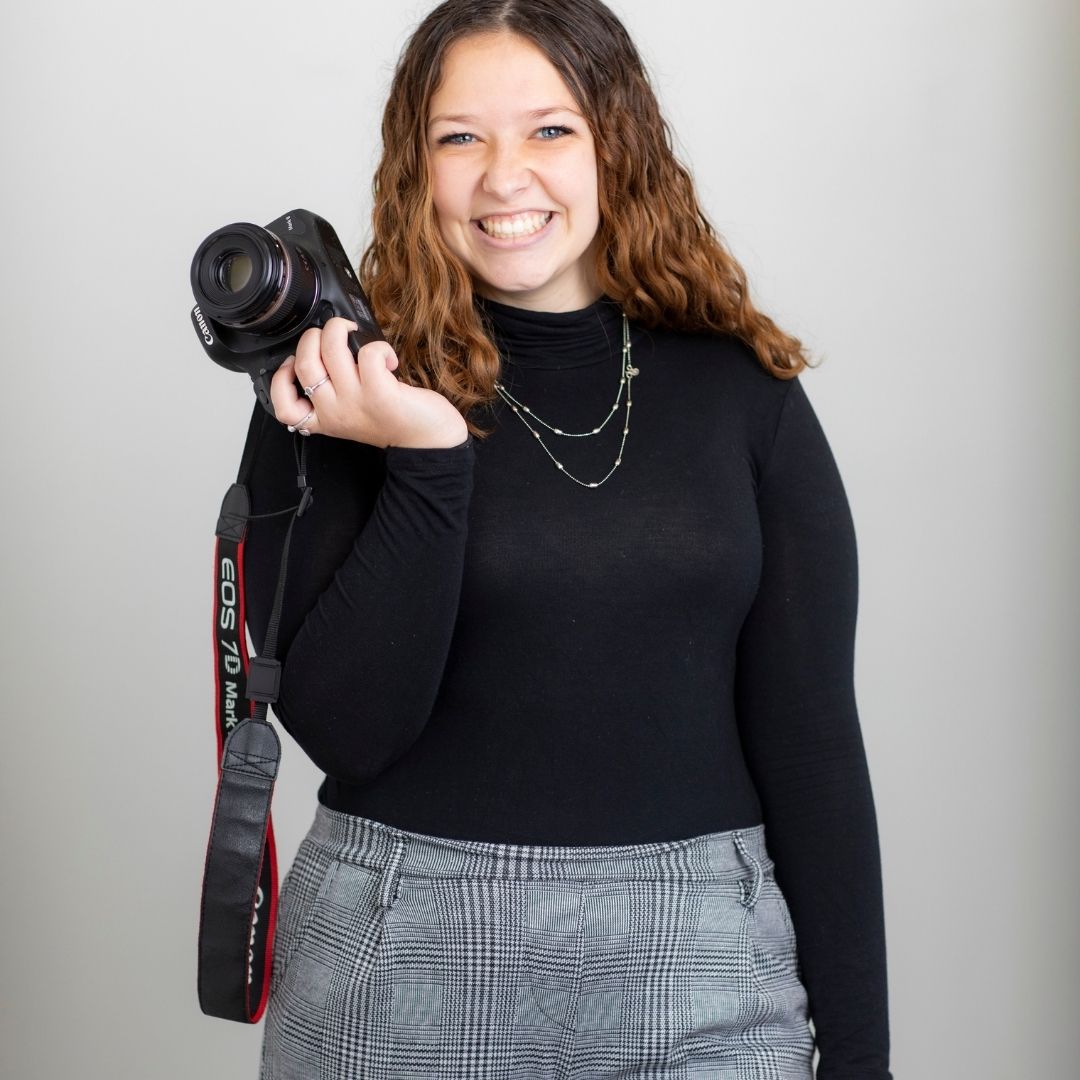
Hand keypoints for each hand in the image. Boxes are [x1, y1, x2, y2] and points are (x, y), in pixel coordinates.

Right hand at [269, 317, 468, 448]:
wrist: (428, 443)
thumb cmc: (394, 421)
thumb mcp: (353, 413)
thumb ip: (334, 392)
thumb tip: (323, 351)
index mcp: (325, 418)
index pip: (283, 407)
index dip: (280, 379)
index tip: (294, 364)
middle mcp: (335, 412)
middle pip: (304, 363)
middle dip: (315, 336)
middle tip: (334, 336)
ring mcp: (356, 402)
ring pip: (332, 349)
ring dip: (342, 329)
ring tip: (357, 334)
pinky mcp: (380, 393)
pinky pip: (367, 353)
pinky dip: (378, 346)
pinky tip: (388, 358)